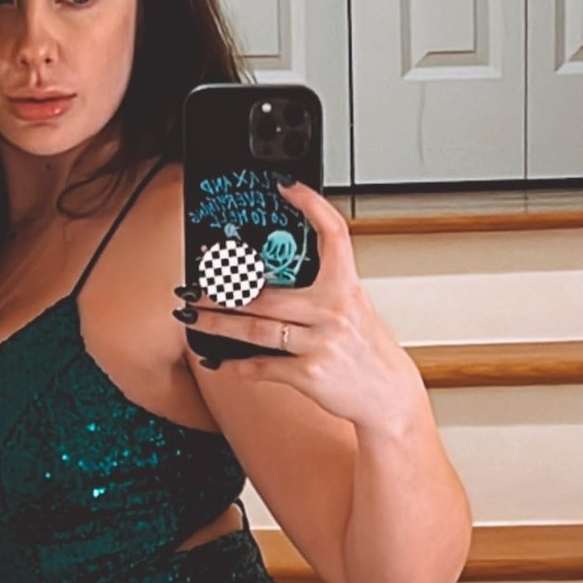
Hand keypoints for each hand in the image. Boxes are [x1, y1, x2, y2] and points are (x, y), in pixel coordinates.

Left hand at [181, 180, 424, 433]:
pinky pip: (264, 366)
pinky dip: (239, 365)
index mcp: (347, 288)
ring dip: (218, 323)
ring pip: (256, 329)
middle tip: (196, 286)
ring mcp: (321, 342)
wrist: (389, 395)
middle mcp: (333, 311)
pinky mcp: (310, 374)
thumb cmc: (368, 353)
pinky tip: (222, 361)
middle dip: (223, 290)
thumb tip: (271, 284)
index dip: (311, 205)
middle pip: (267, 293)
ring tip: (194, 318)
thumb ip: (321, 294)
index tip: (286, 188)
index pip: (333, 234)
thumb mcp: (355, 311)